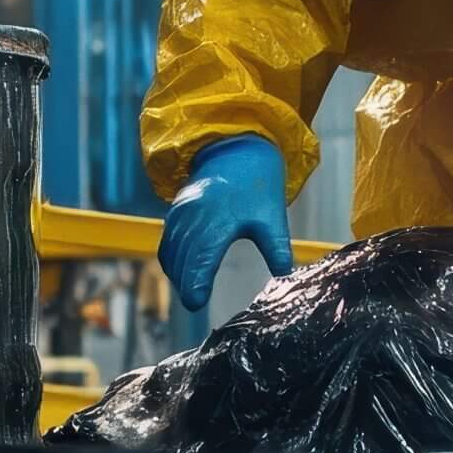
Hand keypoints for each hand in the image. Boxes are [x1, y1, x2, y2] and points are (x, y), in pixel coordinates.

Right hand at [159, 135, 294, 311]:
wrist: (238, 150)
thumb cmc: (257, 185)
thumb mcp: (273, 218)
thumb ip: (277, 249)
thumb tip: (285, 277)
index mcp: (220, 219)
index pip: (202, 257)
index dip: (196, 282)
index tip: (196, 302)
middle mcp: (195, 216)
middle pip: (183, 259)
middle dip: (185, 283)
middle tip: (194, 302)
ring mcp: (182, 212)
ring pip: (171, 251)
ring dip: (177, 273)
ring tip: (188, 291)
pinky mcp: (176, 210)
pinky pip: (168, 241)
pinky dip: (171, 259)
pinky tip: (180, 271)